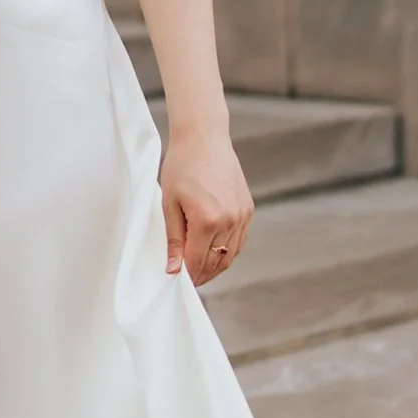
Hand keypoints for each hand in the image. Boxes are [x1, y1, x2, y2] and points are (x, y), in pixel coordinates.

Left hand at [162, 121, 252, 284]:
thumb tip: (173, 270)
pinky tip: (213, 250)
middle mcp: (229, 220)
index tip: (177, 280)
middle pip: (216, 263)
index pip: (197, 263)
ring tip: (198, 267)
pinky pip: (239, 241)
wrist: (204, 137)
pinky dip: (227, 251)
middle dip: (201, 275)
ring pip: (230, 255)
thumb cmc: (181, 166)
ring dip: (215, 266)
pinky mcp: (248, 209)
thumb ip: (174, 239)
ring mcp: (242, 215)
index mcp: (207, 220)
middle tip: (187, 277)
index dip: (187, 276)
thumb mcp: (169, 204)